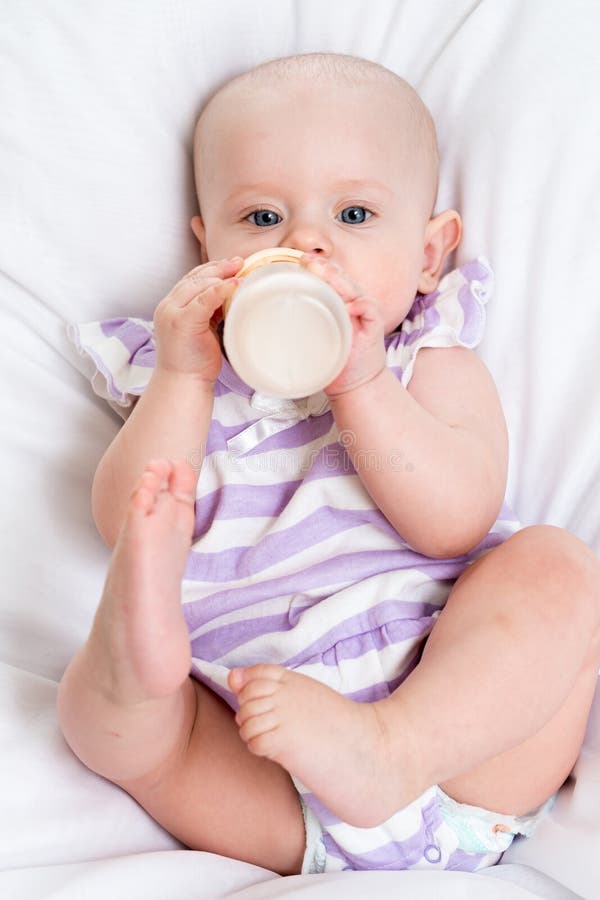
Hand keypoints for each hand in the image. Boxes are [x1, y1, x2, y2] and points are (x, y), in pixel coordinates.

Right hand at [153, 257, 242, 381]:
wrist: (183, 384)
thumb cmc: (195, 361)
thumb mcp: (202, 329)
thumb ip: (209, 311)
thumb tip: (231, 295)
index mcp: (171, 306)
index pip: (191, 280)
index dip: (212, 269)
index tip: (232, 264)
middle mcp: (168, 306)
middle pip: (194, 278)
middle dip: (218, 267)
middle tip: (240, 261)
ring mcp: (172, 314)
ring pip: (197, 285)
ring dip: (221, 275)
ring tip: (240, 269)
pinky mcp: (182, 323)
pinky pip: (203, 300)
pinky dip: (220, 290)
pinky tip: (235, 284)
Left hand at [300, 253, 385, 396]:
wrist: (357, 384)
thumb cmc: (335, 361)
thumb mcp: (315, 339)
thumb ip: (301, 326)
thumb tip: (270, 316)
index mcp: (341, 303)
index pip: (330, 279)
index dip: (316, 267)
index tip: (297, 260)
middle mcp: (355, 303)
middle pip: (341, 279)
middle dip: (324, 267)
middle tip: (305, 260)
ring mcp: (366, 314)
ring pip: (354, 289)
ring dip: (339, 279)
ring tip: (322, 271)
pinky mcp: (374, 328)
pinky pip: (369, 309)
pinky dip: (360, 305)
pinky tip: (350, 304)